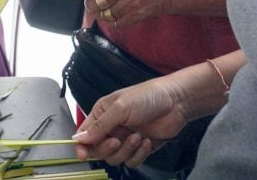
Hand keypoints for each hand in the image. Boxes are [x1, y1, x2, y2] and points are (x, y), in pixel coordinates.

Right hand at [72, 78, 189, 167]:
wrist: (176, 102)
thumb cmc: (147, 96)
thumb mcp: (120, 108)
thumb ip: (100, 125)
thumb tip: (80, 138)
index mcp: (102, 114)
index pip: (84, 134)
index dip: (81, 146)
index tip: (83, 155)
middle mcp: (111, 128)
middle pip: (98, 150)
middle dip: (107, 148)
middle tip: (117, 140)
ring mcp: (125, 139)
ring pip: (115, 158)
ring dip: (126, 150)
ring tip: (138, 136)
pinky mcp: (139, 149)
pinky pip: (132, 161)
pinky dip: (139, 154)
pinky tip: (146, 141)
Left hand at [73, 0, 172, 27]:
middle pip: (94, 2)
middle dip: (90, 4)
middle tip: (93, 2)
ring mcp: (131, 2)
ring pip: (103, 14)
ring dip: (100, 13)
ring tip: (105, 8)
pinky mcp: (136, 16)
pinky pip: (114, 23)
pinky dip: (111, 21)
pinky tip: (115, 14)